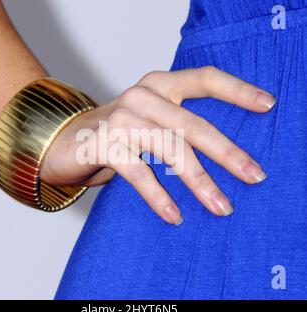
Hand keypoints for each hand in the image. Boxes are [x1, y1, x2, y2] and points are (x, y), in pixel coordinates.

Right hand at [41, 66, 275, 224]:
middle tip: (254, 176)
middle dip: (227, 153)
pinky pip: (139, 172)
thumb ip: (177, 126)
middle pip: (194, 124)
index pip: (204, 79)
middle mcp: (142, 96)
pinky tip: (174, 216)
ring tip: (220, 207)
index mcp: (158, 85)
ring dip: (199, 181)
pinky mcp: (103, 144)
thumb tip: (223, 157)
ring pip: (170, 149)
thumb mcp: (150, 121)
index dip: (237, 90)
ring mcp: (122, 119)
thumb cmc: (114, 133)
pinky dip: (159, 196)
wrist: (61, 140)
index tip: (266, 105)